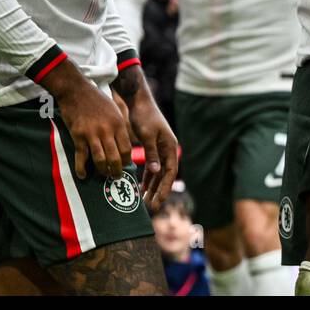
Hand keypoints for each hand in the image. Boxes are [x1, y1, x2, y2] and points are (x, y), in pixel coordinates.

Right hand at [45, 61, 132, 179]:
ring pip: (100, 160)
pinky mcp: (78, 136)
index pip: (126, 149)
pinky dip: (82, 169)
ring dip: (102, 171)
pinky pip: (82, 157)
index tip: (124, 166)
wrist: (76, 90)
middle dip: (116, 171)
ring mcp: (92, 134)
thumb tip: (126, 141)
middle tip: (115, 177)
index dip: (126, 161)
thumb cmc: (97, 99)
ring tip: (103, 175)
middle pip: (115, 158)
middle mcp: (107, 130)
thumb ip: (121, 125)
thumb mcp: (115, 109)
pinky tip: (83, 175)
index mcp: (119, 124)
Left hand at [123, 72, 178, 210]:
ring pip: (158, 173)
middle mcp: (167, 150)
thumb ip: (152, 153)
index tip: (157, 201)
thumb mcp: (148, 135)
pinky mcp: (152, 148)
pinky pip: (151, 167)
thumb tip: (156, 171)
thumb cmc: (144, 116)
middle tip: (152, 207)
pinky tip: (141, 188)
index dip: (164, 188)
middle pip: (165, 175)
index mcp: (170, 147)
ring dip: (153, 187)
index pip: (170, 172)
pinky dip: (147, 178)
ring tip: (146, 203)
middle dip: (159, 192)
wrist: (139, 101)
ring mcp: (160, 149)